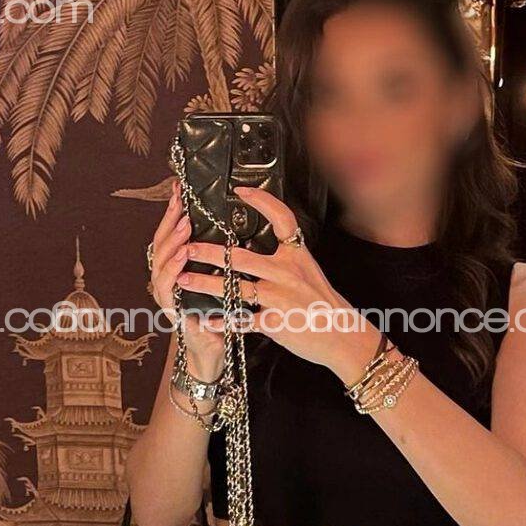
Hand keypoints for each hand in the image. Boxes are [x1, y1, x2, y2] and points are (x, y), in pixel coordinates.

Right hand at [149, 181, 224, 380]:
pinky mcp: (172, 313)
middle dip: (168, 223)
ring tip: (183, 227)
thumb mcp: (218, 280)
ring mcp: (166, 297)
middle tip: (181, 204)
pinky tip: (182, 259)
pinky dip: (173, 272)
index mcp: (177, 270)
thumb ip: (216, 257)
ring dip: (171, 244)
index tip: (180, 191)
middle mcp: (167, 281)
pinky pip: (167, 290)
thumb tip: (230, 226)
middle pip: (159, 245)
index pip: (171, 236)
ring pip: (159, 265)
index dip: (173, 213)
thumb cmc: (218, 314)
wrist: (214, 351)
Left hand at [175, 185, 379, 382]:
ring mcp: (280, 298)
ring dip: (205, 284)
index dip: (262, 201)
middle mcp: (287, 273)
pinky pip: (241, 321)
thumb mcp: (309, 271)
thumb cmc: (323, 303)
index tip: (240, 191)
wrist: (343, 335)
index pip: (282, 219)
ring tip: (183, 280)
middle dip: (210, 252)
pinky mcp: (275, 322)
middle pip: (242, 257)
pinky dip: (222, 321)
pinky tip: (204, 320)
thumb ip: (287, 257)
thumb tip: (263, 242)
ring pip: (235, 288)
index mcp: (297, 256)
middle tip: (187, 247)